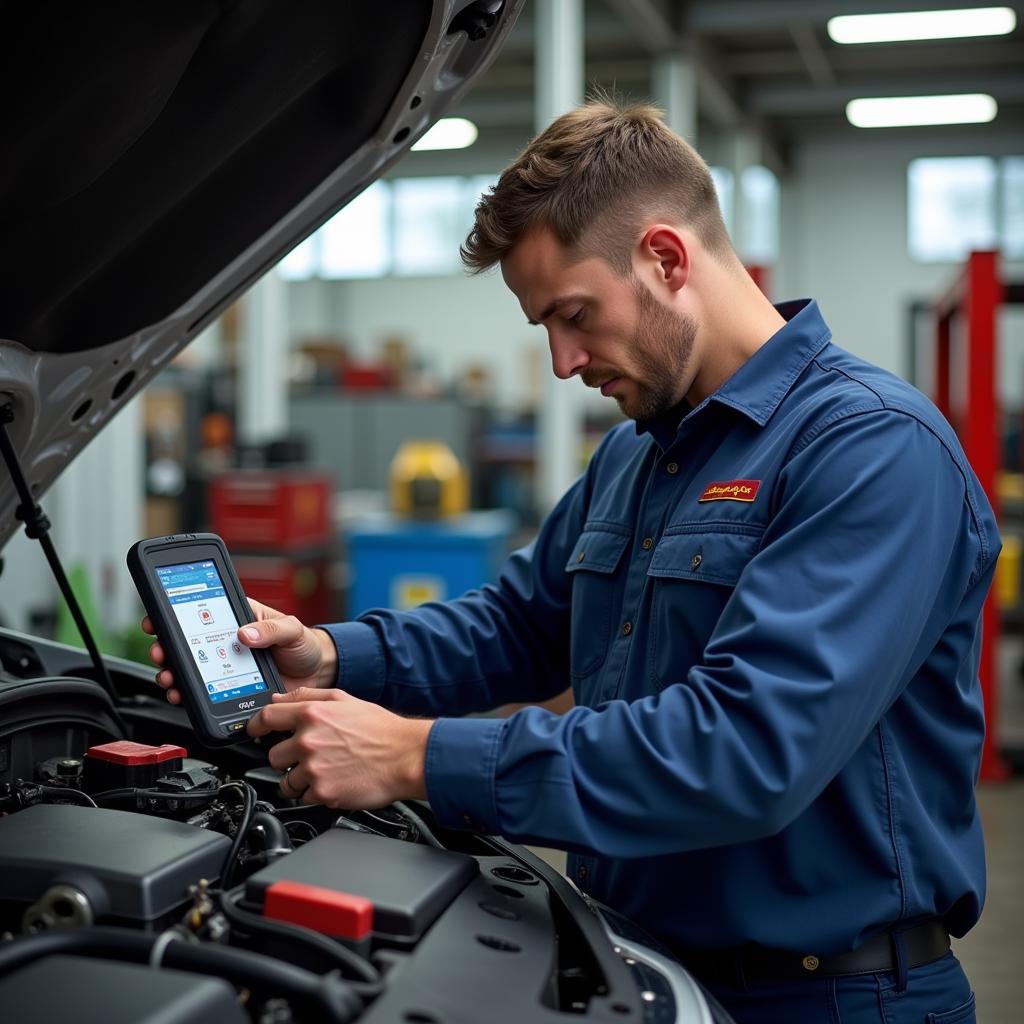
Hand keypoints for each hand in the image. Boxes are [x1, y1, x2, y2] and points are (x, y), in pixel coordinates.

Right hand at [144, 599, 337, 705]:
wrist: (317, 674)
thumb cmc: (305, 644)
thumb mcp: (293, 628)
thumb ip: (272, 629)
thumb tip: (246, 634)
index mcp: (239, 619)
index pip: (201, 612)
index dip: (174, 613)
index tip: (158, 620)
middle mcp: (227, 642)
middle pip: (187, 643)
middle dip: (166, 648)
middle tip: (161, 653)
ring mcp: (226, 666)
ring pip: (191, 669)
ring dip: (173, 672)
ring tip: (169, 678)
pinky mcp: (230, 688)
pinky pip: (204, 692)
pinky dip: (189, 695)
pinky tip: (183, 696)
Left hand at [248, 687, 431, 808]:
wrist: (406, 756)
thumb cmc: (380, 729)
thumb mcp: (345, 699)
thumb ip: (310, 695)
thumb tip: (280, 698)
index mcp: (313, 714)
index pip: (266, 717)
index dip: (255, 726)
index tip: (254, 732)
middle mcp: (309, 741)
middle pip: (273, 756)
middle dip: (287, 758)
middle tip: (307, 757)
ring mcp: (314, 768)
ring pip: (286, 781)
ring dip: (299, 780)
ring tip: (323, 772)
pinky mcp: (323, 792)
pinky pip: (304, 798)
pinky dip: (315, 794)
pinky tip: (333, 782)